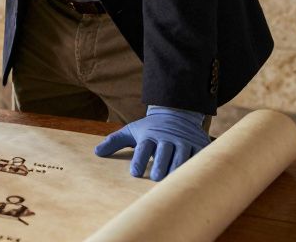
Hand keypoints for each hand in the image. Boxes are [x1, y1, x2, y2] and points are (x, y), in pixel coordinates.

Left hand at [94, 106, 208, 180]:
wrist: (177, 113)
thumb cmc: (150, 127)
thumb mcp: (132, 131)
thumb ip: (114, 141)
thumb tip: (96, 152)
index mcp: (150, 135)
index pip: (143, 148)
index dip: (138, 160)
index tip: (134, 173)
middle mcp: (167, 138)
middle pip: (163, 152)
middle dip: (160, 165)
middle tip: (155, 178)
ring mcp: (184, 141)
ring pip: (182, 156)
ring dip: (177, 168)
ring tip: (172, 182)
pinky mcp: (198, 145)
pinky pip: (199, 156)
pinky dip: (196, 165)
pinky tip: (192, 177)